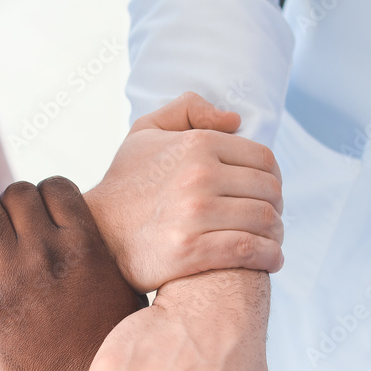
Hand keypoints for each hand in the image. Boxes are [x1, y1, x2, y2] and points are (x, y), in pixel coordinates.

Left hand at [0, 177, 145, 370]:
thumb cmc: (109, 346)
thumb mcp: (124, 290)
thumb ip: (104, 254)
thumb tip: (101, 231)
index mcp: (89, 246)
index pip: (56, 186)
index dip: (45, 193)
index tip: (42, 209)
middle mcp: (50, 253)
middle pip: (17, 193)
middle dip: (12, 200)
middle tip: (11, 218)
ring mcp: (15, 276)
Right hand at [85, 92, 282, 292]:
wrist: (94, 232)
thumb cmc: (125, 183)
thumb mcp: (145, 130)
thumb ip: (188, 110)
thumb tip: (234, 120)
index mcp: (198, 144)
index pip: (264, 160)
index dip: (273, 179)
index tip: (267, 196)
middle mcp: (200, 175)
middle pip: (269, 192)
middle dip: (277, 209)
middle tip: (271, 223)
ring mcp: (195, 214)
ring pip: (263, 222)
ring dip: (276, 235)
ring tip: (271, 243)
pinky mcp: (191, 250)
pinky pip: (248, 250)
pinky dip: (269, 257)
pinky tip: (269, 261)